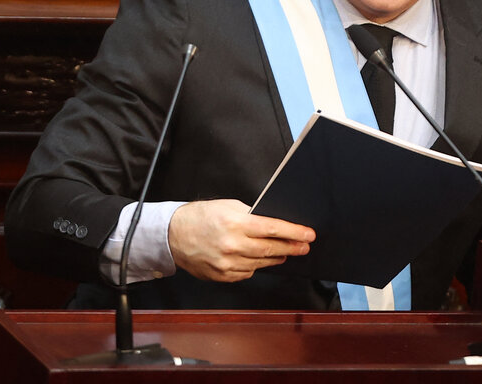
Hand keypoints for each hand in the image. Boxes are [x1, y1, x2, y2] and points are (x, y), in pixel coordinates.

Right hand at [168, 199, 314, 281]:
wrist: (173, 235)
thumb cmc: (201, 217)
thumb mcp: (229, 206)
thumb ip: (252, 215)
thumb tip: (274, 224)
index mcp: (236, 224)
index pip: (273, 229)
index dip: (294, 233)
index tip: (308, 235)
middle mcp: (233, 245)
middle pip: (271, 249)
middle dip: (292, 247)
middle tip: (305, 247)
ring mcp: (227, 264)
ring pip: (261, 263)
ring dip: (276, 257)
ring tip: (285, 252)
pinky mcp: (222, 276)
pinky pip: (247, 272)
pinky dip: (256, 265)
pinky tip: (259, 259)